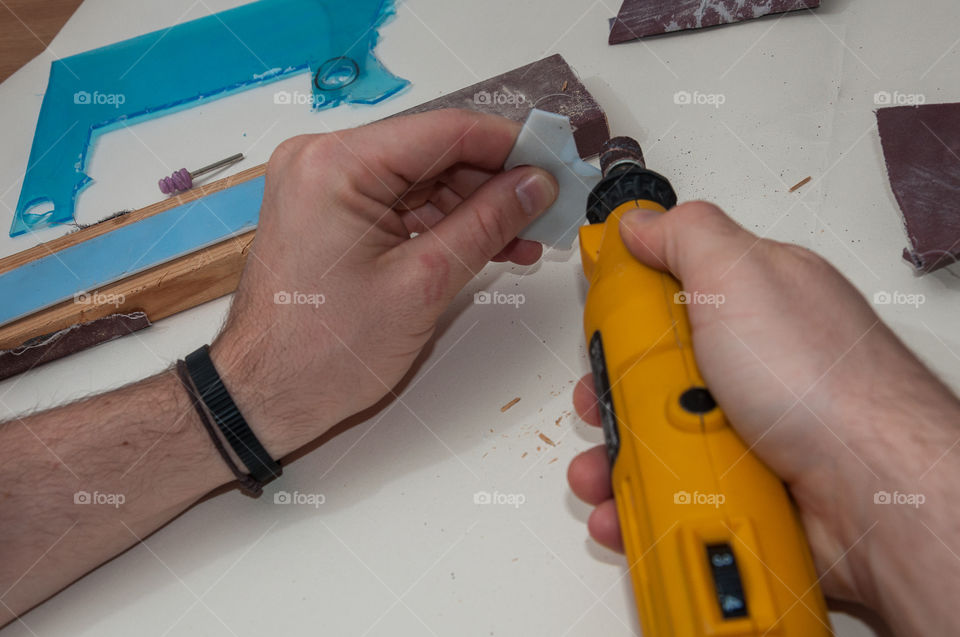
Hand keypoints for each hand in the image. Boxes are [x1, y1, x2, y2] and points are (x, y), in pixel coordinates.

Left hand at [211, 109, 556, 457]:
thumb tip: (535, 185)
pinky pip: (401, 203)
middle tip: (547, 208)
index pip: (444, 131)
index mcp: (335, 165)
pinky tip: (487, 244)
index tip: (554, 163)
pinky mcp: (331, 212)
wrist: (265, 396)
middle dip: (495, 182)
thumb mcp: (424, 284)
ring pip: (422, 179)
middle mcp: (323, 160)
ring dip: (475, 207)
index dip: (510, 145)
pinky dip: (443, 223)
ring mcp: (324, 185)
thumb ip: (487, 223)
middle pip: (434, 153)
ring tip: (525, 238)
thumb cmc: (322, 352)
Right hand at [566, 202, 959, 616]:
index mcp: (753, 302)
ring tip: (602, 472)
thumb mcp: (743, 276)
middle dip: (612, 393)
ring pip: (659, 435)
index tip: (597, 331)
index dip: (626, 310)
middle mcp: (750, 364)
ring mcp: (748, 427)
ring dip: (616, 458)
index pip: (670, 292)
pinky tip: (626, 507)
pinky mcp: (744, 483)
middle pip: (654, 370)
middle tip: (599, 403)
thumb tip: (639, 221)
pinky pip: (677, 488)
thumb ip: (686, 236)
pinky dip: (644, 501)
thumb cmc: (822, 381)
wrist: (872, 491)